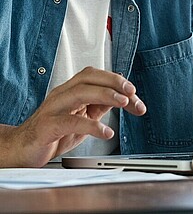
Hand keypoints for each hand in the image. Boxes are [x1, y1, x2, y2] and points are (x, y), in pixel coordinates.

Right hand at [0, 66, 145, 167]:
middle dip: (114, 82)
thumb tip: (125, 97)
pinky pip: (70, 121)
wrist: (22, 150)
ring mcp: (53, 108)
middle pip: (89, 77)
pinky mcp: (47, 126)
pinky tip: (106, 132)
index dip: (118, 82)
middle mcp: (62, 94)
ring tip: (124, 103)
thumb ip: (100, 106)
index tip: (136, 95)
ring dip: (106, 95)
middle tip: (132, 93)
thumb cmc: (53, 133)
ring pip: (80, 92)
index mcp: (72, 90)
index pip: (97, 77)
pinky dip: (91, 126)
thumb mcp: (83, 117)